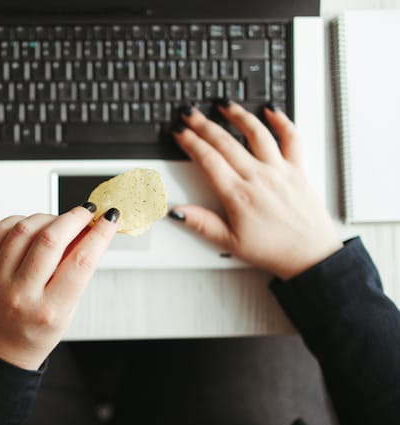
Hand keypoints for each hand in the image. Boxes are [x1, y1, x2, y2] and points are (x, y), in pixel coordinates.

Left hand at [0, 204, 118, 369]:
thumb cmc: (37, 331)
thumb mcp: (68, 309)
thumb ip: (78, 271)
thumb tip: (90, 229)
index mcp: (49, 310)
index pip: (81, 262)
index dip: (99, 234)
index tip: (109, 219)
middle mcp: (21, 294)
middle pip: (51, 239)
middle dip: (74, 218)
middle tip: (86, 211)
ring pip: (25, 229)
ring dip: (49, 217)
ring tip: (60, 221)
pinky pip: (0, 229)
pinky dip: (21, 220)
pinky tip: (33, 225)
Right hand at [170, 101, 342, 279]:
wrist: (311, 255)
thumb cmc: (274, 250)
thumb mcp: (230, 243)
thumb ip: (202, 223)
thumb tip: (177, 211)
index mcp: (238, 195)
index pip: (208, 160)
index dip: (191, 143)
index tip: (181, 133)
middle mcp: (259, 177)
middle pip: (226, 142)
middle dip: (204, 125)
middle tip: (190, 114)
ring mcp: (280, 171)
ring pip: (257, 133)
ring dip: (238, 115)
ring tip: (224, 105)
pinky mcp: (299, 170)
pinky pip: (292, 138)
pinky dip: (282, 121)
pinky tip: (271, 111)